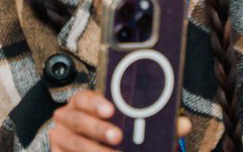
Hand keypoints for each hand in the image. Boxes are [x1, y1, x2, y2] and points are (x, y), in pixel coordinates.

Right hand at [49, 90, 191, 150]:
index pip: (84, 97)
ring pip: (73, 142)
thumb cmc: (112, 135)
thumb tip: (182, 124)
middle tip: (117, 136)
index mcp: (84, 104)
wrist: (90, 150)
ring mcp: (60, 138)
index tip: (111, 110)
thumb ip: (155, 124)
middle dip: (97, 128)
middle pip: (76, 119)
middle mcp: (68, 118)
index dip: (96, 102)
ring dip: (94, 150)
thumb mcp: (131, 126)